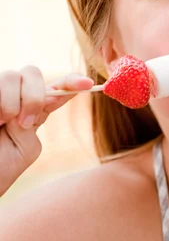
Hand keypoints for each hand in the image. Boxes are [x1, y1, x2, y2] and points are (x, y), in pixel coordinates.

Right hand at [0, 66, 92, 196]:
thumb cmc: (1, 167)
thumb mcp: (26, 147)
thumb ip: (36, 119)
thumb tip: (46, 97)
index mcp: (33, 109)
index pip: (57, 89)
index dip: (72, 82)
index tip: (87, 83)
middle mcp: (16, 96)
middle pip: (32, 72)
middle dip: (33, 96)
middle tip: (23, 123)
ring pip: (12, 76)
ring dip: (11, 103)